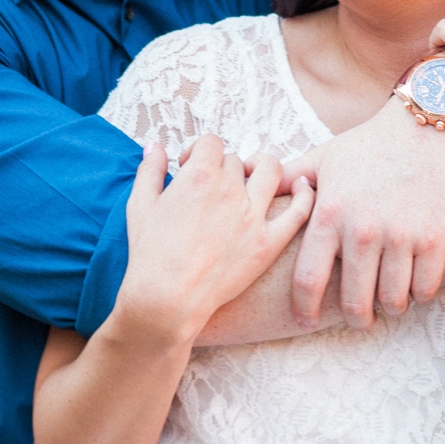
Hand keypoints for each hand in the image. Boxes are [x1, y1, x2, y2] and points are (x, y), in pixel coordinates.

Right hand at [116, 137, 313, 345]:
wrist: (167, 300)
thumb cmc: (149, 254)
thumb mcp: (140, 205)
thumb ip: (150, 169)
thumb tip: (153, 145)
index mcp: (200, 175)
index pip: (212, 143)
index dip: (200, 151)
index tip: (191, 166)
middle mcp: (230, 190)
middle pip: (236, 162)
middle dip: (223, 169)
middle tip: (213, 189)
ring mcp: (253, 216)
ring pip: (271, 171)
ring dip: (263, 167)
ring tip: (254, 178)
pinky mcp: (268, 244)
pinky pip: (298, 212)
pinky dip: (304, 194)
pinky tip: (302, 187)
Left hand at [280, 96, 444, 329]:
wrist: (428, 124)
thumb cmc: (371, 144)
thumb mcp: (325, 157)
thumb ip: (291, 177)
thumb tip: (247, 169)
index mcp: (330, 214)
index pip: (308, 279)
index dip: (304, 309)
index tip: (306, 321)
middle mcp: (362, 230)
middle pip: (353, 302)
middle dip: (356, 318)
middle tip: (359, 319)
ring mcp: (401, 236)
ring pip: (392, 301)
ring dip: (390, 307)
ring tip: (389, 301)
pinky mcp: (436, 238)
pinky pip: (425, 288)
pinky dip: (419, 294)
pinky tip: (415, 284)